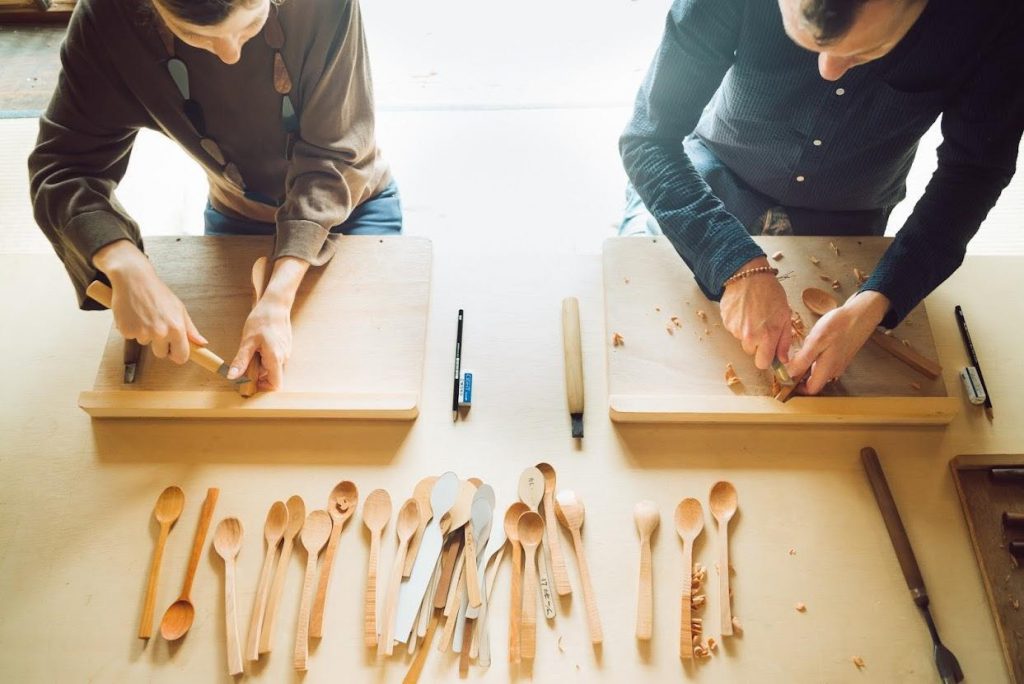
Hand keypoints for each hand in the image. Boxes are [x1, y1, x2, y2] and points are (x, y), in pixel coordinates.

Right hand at [92, 240, 206, 363]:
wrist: (134, 279)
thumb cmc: (158, 292)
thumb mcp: (179, 309)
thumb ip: (190, 329)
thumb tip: (202, 343)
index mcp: (176, 328)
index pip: (181, 357)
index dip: (177, 355)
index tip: (174, 352)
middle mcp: (160, 332)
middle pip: (161, 354)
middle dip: (160, 344)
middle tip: (157, 325)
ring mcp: (142, 332)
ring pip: (145, 344)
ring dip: (145, 334)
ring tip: (145, 315)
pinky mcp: (126, 331)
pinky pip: (131, 337)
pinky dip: (131, 329)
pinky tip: (133, 315)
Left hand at [230, 297, 291, 390]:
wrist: (276, 304)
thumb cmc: (263, 319)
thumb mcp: (248, 341)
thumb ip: (241, 361)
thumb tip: (232, 376)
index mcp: (276, 358)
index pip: (275, 384)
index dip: (263, 387)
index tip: (250, 381)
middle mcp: (284, 358)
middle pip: (270, 375)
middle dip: (257, 372)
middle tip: (246, 360)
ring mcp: (285, 352)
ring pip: (271, 366)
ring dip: (259, 362)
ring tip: (253, 348)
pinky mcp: (284, 347)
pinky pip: (273, 358)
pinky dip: (264, 355)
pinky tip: (259, 343)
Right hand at [719, 257, 793, 368]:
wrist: (749, 276)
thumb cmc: (770, 293)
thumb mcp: (785, 316)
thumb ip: (784, 341)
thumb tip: (783, 360)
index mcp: (767, 336)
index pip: (762, 364)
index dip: (766, 358)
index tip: (769, 352)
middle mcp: (749, 336)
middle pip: (751, 352)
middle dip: (757, 344)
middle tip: (763, 327)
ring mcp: (735, 330)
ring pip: (742, 340)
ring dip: (747, 333)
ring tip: (753, 315)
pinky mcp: (726, 322)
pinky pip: (734, 330)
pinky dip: (739, 324)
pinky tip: (744, 311)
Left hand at [786, 290, 890, 394]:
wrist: (862, 314)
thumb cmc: (840, 325)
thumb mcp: (816, 341)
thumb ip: (803, 360)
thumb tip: (789, 374)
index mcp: (827, 369)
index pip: (811, 389)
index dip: (797, 387)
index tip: (785, 378)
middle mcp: (834, 370)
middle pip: (814, 381)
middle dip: (800, 375)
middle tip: (789, 362)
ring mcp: (839, 364)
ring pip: (818, 372)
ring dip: (807, 366)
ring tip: (800, 352)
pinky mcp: (841, 356)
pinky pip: (824, 363)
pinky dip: (815, 359)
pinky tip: (812, 346)